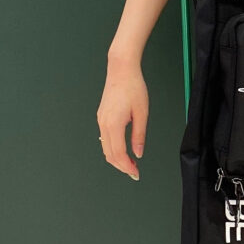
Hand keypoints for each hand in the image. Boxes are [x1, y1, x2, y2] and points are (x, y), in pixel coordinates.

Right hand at [98, 57, 147, 179]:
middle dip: (121, 166)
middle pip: (109, 154)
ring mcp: (101, 120)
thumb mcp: (142, 113)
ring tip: (130, 164)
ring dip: (116, 158)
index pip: (118, 154)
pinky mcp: (102, 117)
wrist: (121, 70)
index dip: (127, 167)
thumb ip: (139, 135)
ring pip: (105, 148)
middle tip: (134, 172)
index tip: (136, 173)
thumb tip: (138, 153)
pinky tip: (122, 151)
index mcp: (114, 124)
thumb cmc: (133, 87)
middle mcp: (104, 124)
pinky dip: (112, 149)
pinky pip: (104, 139)